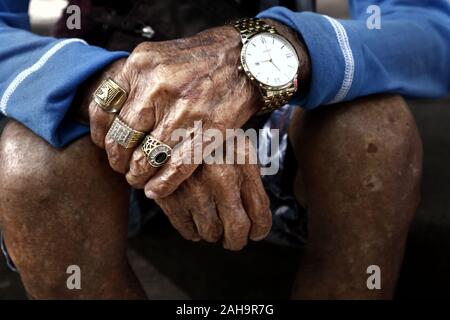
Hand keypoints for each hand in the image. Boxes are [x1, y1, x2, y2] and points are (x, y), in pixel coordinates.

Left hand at [81, 19, 309, 199]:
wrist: (245, 59)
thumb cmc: (200, 60)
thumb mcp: (158, 57)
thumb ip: (133, 81)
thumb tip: (112, 115)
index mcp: (140, 66)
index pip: (102, 109)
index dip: (100, 135)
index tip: (105, 144)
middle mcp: (157, 87)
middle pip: (120, 139)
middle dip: (118, 161)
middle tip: (122, 167)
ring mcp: (183, 111)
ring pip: (144, 159)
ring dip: (137, 176)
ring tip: (138, 179)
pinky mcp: (206, 131)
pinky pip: (175, 168)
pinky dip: (162, 185)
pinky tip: (155, 190)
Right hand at [155, 145, 271, 249]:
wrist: (170, 127)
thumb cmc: (212, 140)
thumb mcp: (239, 148)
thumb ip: (251, 180)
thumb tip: (257, 222)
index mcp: (242, 162)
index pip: (260, 212)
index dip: (260, 229)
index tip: (255, 233)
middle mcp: (220, 176)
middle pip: (237, 229)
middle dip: (237, 240)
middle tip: (235, 240)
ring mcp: (193, 187)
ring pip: (211, 233)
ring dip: (214, 234)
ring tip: (213, 223)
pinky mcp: (169, 195)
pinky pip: (187, 231)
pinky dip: (193, 232)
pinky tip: (195, 220)